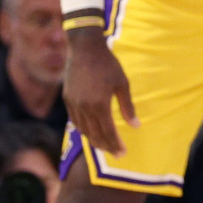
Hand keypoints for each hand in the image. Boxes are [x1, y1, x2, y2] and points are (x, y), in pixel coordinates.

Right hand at [63, 25, 138, 156]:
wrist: (84, 49)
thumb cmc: (108, 64)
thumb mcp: (122, 84)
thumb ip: (128, 106)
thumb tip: (135, 125)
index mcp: (99, 104)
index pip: (108, 131)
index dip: (115, 144)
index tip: (122, 152)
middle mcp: (84, 108)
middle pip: (94, 134)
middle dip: (106, 146)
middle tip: (115, 154)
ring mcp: (73, 104)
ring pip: (83, 130)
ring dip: (94, 140)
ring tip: (105, 145)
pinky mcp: (67, 100)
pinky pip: (75, 121)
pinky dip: (84, 130)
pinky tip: (91, 132)